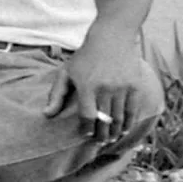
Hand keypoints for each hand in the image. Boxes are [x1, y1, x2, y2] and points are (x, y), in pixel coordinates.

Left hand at [47, 31, 151, 150]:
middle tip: (99, 142)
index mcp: (87, 86)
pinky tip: (125, 129)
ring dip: (116, 132)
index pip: (87, 116)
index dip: (87, 129)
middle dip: (102, 135)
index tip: (86, 135)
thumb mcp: (66, 72)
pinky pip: (133, 110)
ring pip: (120, 118)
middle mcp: (106, 89)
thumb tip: (46, 114)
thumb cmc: (85, 57)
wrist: (111, 38)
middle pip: (105, 120)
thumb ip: (56, 94)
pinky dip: (129, 122)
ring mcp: (122, 88)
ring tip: (111, 139)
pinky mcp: (135, 86)